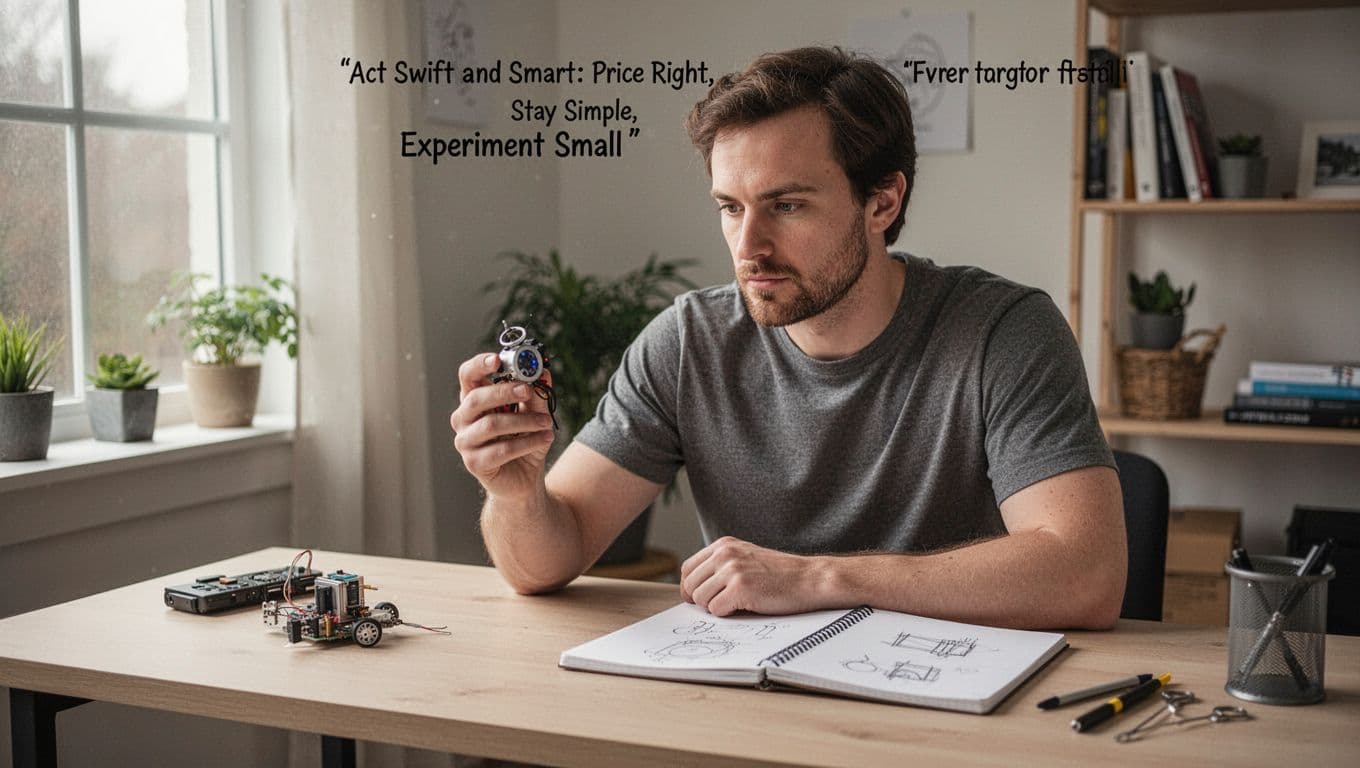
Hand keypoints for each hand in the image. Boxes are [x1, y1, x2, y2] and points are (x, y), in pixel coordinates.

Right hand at [450, 353, 555, 500]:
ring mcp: (465, 441)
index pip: (467, 375)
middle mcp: (463, 418)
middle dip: (504, 391)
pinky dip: (527, 442)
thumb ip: (536, 394)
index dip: (479, 365)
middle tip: (528, 390)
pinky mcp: (474, 463)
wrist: (523, 480)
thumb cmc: (524, 442)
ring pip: (491, 425)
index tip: (497, 360)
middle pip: (476, 398)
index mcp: (474, 400)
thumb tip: (544, 372)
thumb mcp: (534, 414)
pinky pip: (501, 449)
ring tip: (546, 423)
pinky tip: (545, 439)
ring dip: (524, 421)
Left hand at [680, 536, 831, 616]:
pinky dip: (728, 614)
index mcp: (724, 544)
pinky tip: (746, 606)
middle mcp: (725, 554)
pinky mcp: (740, 588)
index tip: (699, 598)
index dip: (690, 588)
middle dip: (702, 601)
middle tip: (723, 603)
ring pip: (701, 600)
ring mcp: (732, 570)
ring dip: (716, 607)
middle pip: (690, 586)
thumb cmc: (780, 574)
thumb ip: (721, 565)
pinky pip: (716, 610)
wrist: (809, 578)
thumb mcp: (746, 557)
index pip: (687, 568)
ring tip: (738, 602)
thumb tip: (692, 588)